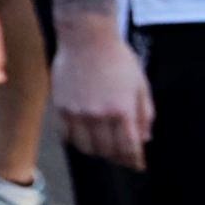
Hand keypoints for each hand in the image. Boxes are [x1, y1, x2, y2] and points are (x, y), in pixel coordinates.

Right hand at [55, 27, 149, 168]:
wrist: (87, 39)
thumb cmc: (119, 60)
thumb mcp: (141, 84)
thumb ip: (144, 114)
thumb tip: (144, 138)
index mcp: (122, 109)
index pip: (129, 146)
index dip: (135, 159)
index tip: (139, 165)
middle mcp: (98, 115)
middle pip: (107, 150)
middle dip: (118, 157)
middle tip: (123, 158)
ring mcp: (77, 112)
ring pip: (86, 147)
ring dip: (97, 152)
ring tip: (105, 149)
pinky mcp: (60, 108)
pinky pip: (67, 136)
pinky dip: (77, 142)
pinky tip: (85, 138)